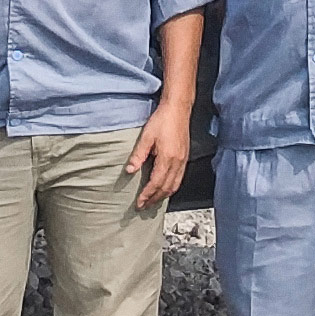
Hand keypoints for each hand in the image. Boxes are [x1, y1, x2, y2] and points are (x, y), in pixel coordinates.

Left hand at [125, 93, 191, 209]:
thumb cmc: (162, 120)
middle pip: (166, 188)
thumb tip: (130, 171)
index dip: (147, 195)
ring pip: (174, 185)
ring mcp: (182, 161)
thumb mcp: (146, 136)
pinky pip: (179, 179)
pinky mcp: (184, 157)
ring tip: (153, 201)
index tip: (139, 203)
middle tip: (144, 206)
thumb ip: (138, 155)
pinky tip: (164, 188)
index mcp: (167, 158)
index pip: (156, 183)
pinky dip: (171, 188)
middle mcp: (177, 162)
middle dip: (154, 199)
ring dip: (163, 196)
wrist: (178, 109)